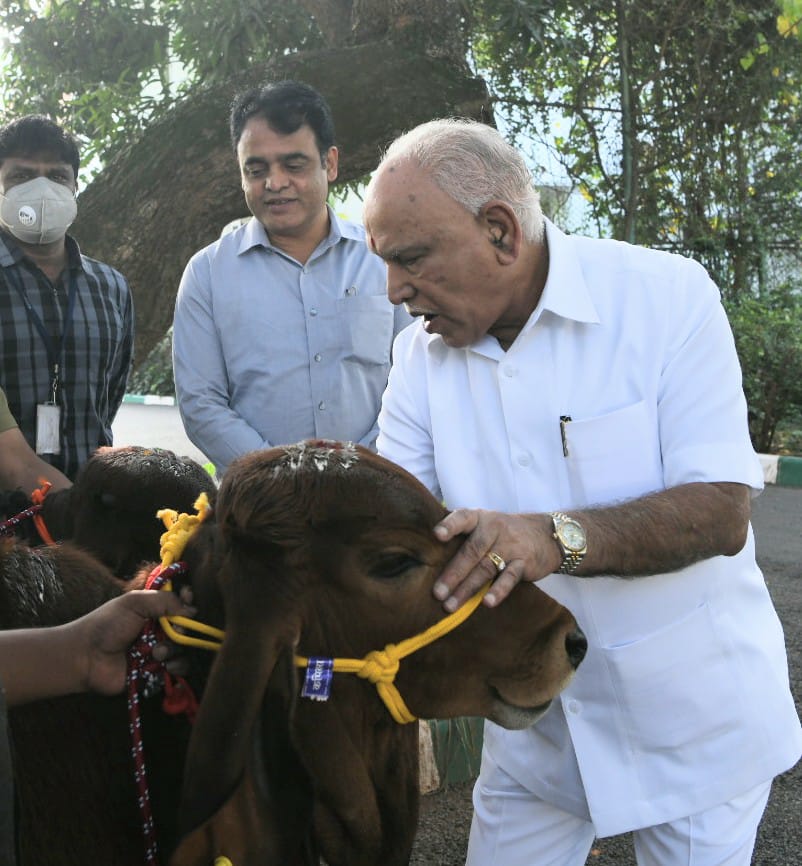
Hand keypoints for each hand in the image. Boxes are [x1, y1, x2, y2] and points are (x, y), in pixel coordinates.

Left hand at [77, 590, 195, 695]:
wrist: (85, 657)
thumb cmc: (106, 625)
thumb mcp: (134, 602)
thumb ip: (164, 600)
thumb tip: (192, 609)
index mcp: (155, 611)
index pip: (182, 603)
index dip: (189, 601)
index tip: (189, 599)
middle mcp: (160, 630)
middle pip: (189, 627)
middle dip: (186, 629)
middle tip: (177, 631)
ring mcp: (160, 650)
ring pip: (186, 648)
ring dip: (175, 649)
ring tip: (157, 653)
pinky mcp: (158, 671)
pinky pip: (180, 668)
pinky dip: (177, 666)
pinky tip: (164, 665)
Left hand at [432, 509, 560, 610]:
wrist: (548, 534)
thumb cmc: (504, 532)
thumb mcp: (485, 524)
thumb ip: (463, 536)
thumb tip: (428, 557)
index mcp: (480, 518)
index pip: (463, 518)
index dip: (450, 525)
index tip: (437, 535)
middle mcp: (494, 529)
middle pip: (471, 552)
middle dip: (453, 574)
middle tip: (437, 593)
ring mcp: (510, 546)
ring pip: (486, 568)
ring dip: (467, 588)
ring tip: (451, 605)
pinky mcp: (524, 562)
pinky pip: (510, 577)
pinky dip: (498, 590)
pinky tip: (487, 603)